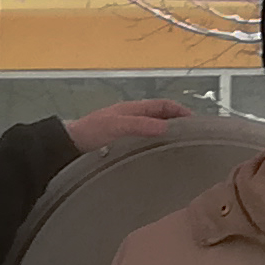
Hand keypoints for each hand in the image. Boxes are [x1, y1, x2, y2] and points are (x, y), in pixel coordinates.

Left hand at [63, 99, 194, 156]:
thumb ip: (140, 125)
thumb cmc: (91, 132)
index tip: (197, 125)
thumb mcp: (117, 126)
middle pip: (161, 116)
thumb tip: (167, 128)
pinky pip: (143, 141)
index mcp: (133, 109)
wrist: (67, 146)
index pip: (164, 105)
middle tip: (192, 140)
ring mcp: (126, 130)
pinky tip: (157, 159)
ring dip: (166, 135)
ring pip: (152, 129)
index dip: (181, 112)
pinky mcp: (120, 143)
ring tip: (179, 151)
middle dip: (177, 123)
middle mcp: (132, 117)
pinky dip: (154, 145)